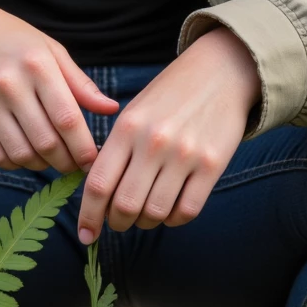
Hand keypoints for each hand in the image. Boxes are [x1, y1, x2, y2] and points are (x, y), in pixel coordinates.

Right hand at [0, 0, 118, 172]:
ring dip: (44, 166)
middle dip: (68, 162)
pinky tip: (27, 154)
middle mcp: (10, 85)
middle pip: (46, 143)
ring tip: (54, 160)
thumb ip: (80, 83)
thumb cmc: (12, 39)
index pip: (67, 119)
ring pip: (22, 154)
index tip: (94, 160)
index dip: (84, 147)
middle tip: (78, 165)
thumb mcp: (50, 49)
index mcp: (38, 65)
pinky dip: (17, 164)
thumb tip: (111, 109)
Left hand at [76, 27, 260, 241]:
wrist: (219, 72)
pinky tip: (170, 210)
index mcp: (127, 127)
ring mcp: (185, 155)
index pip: (98, 183)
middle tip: (118, 221)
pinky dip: (174, 219)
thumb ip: (116, 150)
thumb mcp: (134, 112)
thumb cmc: (169, 96)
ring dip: (146, 222)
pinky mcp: (212, 165)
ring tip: (145, 214)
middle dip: (117, 223)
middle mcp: (153, 142)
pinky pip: (187, 210)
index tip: (86, 234)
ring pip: (155, 212)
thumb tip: (98, 195)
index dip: (88, 215)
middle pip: (125, 205)